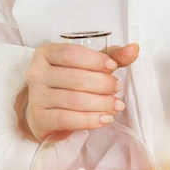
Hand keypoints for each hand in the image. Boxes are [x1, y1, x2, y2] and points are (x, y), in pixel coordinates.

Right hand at [15, 42, 139, 141]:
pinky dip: (89, 120)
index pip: (70, 54)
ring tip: (116, 106)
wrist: (43, 111)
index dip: (94, 60)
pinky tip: (104, 119)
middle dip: (102, 84)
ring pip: (73, 100)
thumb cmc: (66, 84)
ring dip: (100, 104)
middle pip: (74, 78)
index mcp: (46, 54)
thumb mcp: (86, 65)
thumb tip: (133, 49)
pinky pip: (67, 119)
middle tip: (117, 89)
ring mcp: (36, 97)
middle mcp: (36, 73)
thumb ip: (110, 57)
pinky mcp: (40, 119)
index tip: (112, 67)